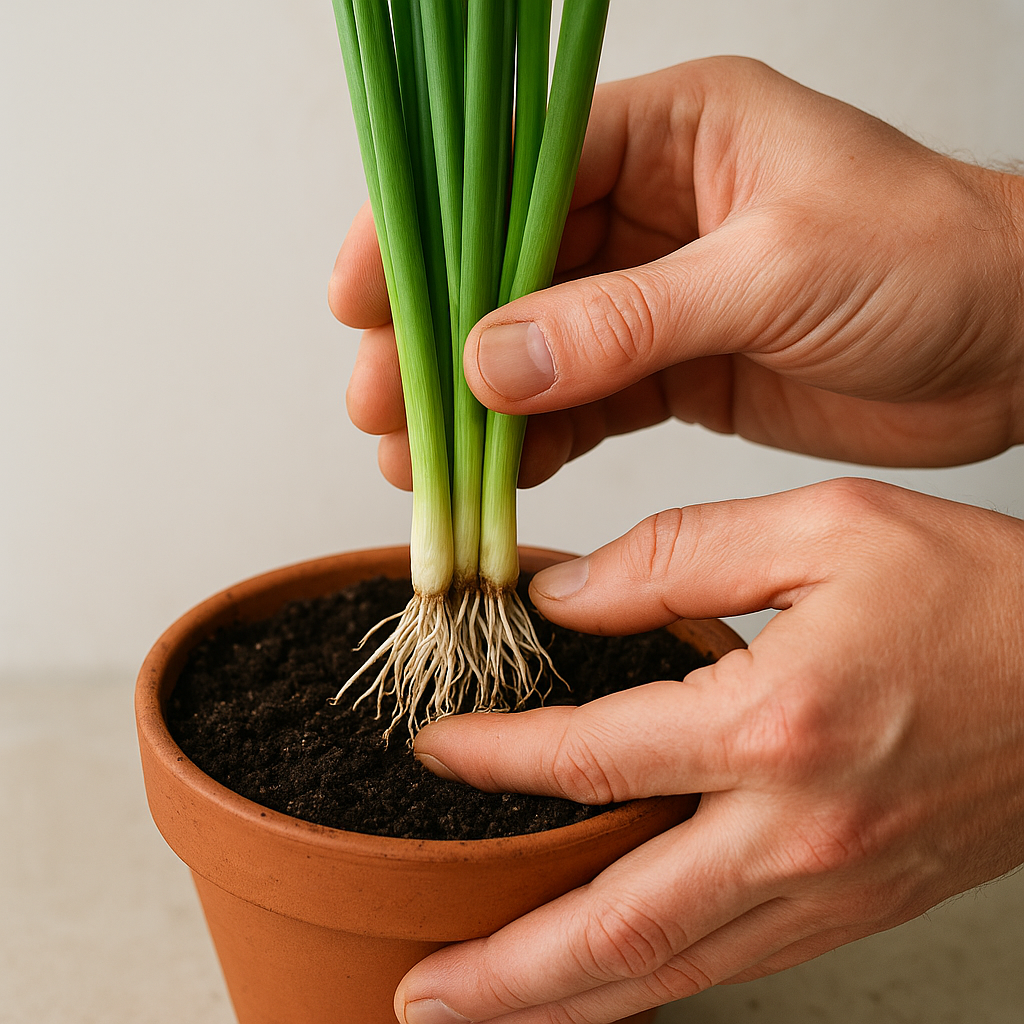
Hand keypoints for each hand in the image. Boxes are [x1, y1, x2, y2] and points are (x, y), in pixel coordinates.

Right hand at [330, 57, 1023, 488]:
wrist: (1019, 345)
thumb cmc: (937, 264)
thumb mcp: (775, 274)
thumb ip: (628, 319)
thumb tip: (494, 358)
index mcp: (670, 134)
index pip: (511, 170)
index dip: (425, 232)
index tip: (357, 292)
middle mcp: (650, 208)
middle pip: (507, 269)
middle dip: (436, 339)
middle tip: (379, 402)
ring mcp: (655, 295)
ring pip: (536, 347)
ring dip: (474, 404)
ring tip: (416, 459)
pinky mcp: (675, 367)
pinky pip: (583, 402)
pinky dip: (536, 442)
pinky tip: (494, 476)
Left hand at [394, 479, 1023, 1023]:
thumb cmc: (980, 595)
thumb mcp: (828, 527)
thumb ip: (678, 556)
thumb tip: (566, 595)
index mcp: (778, 724)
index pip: (591, 758)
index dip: (495, 760)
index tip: (436, 753)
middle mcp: (798, 831)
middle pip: (618, 926)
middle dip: (506, 972)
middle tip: (420, 993)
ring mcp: (830, 886)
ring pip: (672, 969)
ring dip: (566, 1002)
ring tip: (482, 1014)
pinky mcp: (856, 904)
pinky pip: (732, 962)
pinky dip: (651, 983)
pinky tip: (606, 981)